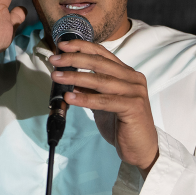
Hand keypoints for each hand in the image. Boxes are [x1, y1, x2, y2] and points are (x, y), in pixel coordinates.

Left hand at [50, 40, 158, 174]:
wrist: (140, 148)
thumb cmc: (122, 125)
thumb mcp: (102, 103)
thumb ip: (90, 90)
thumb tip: (68, 79)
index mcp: (127, 74)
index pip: (102, 54)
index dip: (81, 47)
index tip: (62, 46)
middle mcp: (133, 79)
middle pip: (100, 63)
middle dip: (74, 59)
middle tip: (55, 60)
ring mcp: (135, 92)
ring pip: (100, 80)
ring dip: (75, 77)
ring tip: (57, 76)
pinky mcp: (134, 107)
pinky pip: (105, 101)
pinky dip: (86, 99)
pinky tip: (70, 98)